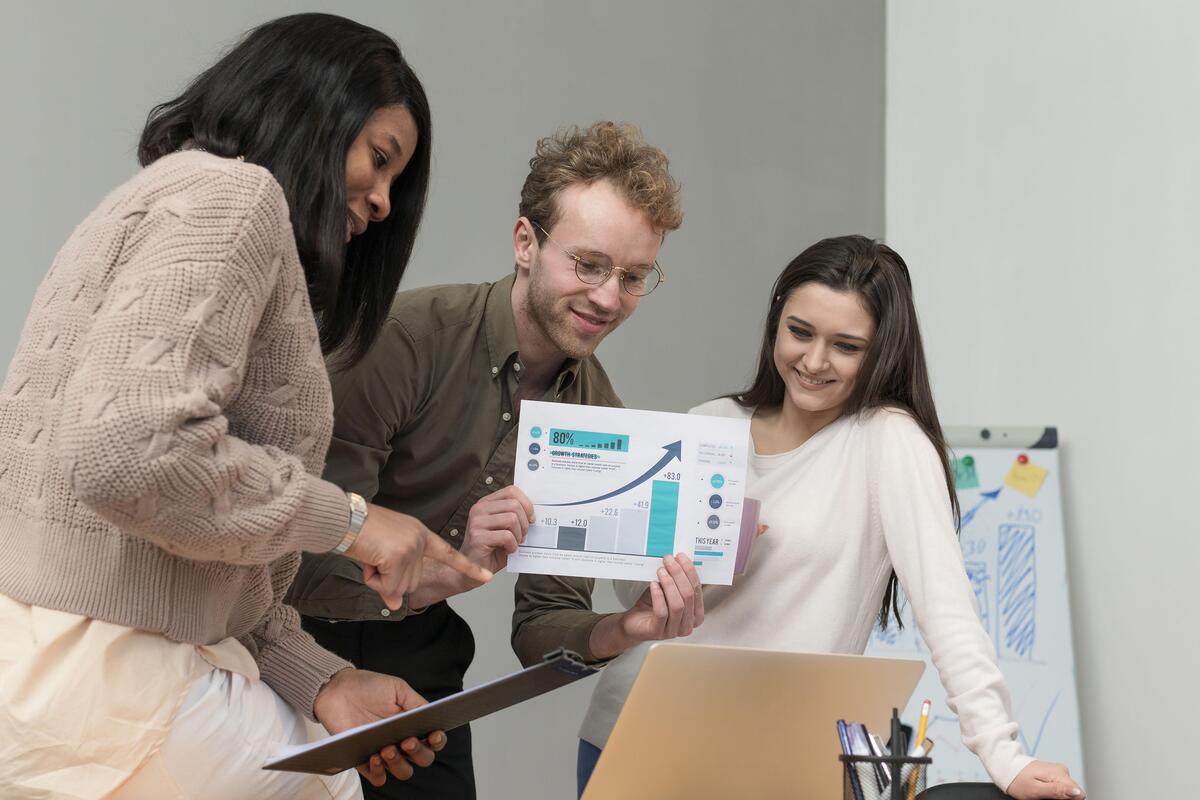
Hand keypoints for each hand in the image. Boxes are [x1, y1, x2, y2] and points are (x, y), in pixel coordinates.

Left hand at [313, 668, 447, 786]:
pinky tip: (374, 757)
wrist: (338, 690)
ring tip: (387, 749)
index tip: (434, 735)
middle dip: (418, 752)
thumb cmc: (369, 687)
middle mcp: (401, 741)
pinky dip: (379, 772)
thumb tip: (431, 715)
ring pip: (403, 771)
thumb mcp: (397, 688)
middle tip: (407, 740)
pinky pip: (377, 777)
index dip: (438, 741)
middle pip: (422, 758)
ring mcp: (384, 752)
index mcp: (413, 725)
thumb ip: (415, 702)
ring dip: (399, 764)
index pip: (433, 740)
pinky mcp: (364, 761)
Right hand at [344, 504, 491, 609]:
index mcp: (421, 534)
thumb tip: (396, 605)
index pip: (450, 554)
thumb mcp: (384, 553)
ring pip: (399, 587)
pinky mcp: (398, 557)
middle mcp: (420, 541)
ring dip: (380, 579)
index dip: (468, 567)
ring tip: (370, 555)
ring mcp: (411, 549)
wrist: (345, 519)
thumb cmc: (361, 531)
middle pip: (411, 582)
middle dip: (388, 578)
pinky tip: (368, 560)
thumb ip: (394, 579)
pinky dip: (373, 579)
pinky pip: (388, 587)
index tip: (487, 577)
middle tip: (374, 557)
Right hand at [459, 486, 534, 573]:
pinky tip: (506, 550)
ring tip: (513, 543)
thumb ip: (515, 515)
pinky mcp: (478, 536)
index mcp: (486, 503)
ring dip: (518, 536)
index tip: (531, 518)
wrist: (474, 570)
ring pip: (512, 519)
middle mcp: (479, 509)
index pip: (512, 491)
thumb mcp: (504, 528)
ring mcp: (477, 522)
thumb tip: (535, 513)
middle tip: (522, 536)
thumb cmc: (491, 549)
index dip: (527, 504)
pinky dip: (512, 546)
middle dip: (524, 523)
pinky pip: (506, 536)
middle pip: (514, 505)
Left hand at [617, 553, 704, 643]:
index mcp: (695, 615)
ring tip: (661, 571)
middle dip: (679, 574)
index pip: (697, 590)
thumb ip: (676, 580)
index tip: (681, 557)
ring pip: (677, 605)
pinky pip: (662, 612)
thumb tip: (679, 560)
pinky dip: (658, 596)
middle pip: (688, 596)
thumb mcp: (667, 591)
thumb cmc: (651, 607)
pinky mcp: (658, 632)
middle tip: (669, 561)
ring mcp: (673, 631)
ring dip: (669, 584)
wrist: (634, 622)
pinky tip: (653, 585)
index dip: (690, 572)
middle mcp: (687, 625)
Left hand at [1006, 760, 1083, 798]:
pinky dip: (1052, 790)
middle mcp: (1061, 770)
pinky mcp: (1053, 773)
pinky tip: (1042, 789)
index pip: (1079, 793)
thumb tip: (1077, 792)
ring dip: (1057, 795)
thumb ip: (1058, 791)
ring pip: (1066, 790)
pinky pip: (1060, 786)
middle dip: (1062, 798)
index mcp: (1060, 774)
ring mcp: (1057, 771)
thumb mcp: (1036, 790)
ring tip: (1041, 793)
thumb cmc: (1018, 780)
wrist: (1007, 767)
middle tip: (1044, 797)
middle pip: (1073, 792)